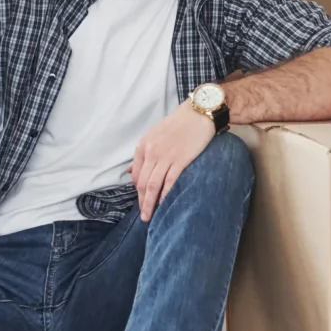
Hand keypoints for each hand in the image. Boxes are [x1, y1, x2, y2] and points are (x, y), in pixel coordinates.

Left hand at [132, 101, 217, 220]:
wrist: (199, 113)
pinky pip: (169, 182)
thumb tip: (130, 170)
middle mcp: (151, 152)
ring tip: (150, 216)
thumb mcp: (155, 135)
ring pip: (153, 186)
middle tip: (145, 216)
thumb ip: (143, 153)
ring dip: (150, 204)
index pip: (136, 175)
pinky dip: (165, 195)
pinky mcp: (180, 160)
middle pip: (142, 184)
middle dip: (142, 202)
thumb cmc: (178, 123)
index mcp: (143, 146)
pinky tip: (164, 204)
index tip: (142, 201)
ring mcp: (165, 157)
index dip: (138, 192)